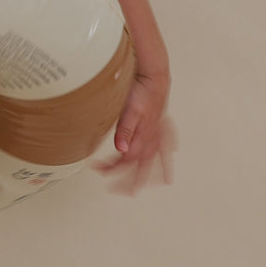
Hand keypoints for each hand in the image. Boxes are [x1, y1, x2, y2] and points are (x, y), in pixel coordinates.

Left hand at [93, 71, 175, 194]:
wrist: (154, 76)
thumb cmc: (142, 91)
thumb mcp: (129, 111)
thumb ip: (125, 131)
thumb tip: (122, 151)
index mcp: (144, 136)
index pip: (126, 160)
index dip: (111, 168)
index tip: (98, 169)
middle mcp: (152, 138)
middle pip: (141, 166)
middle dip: (129, 180)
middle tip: (119, 190)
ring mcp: (157, 132)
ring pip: (154, 159)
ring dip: (149, 173)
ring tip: (149, 185)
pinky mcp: (159, 126)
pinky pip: (164, 146)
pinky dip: (165, 156)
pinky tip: (167, 158)